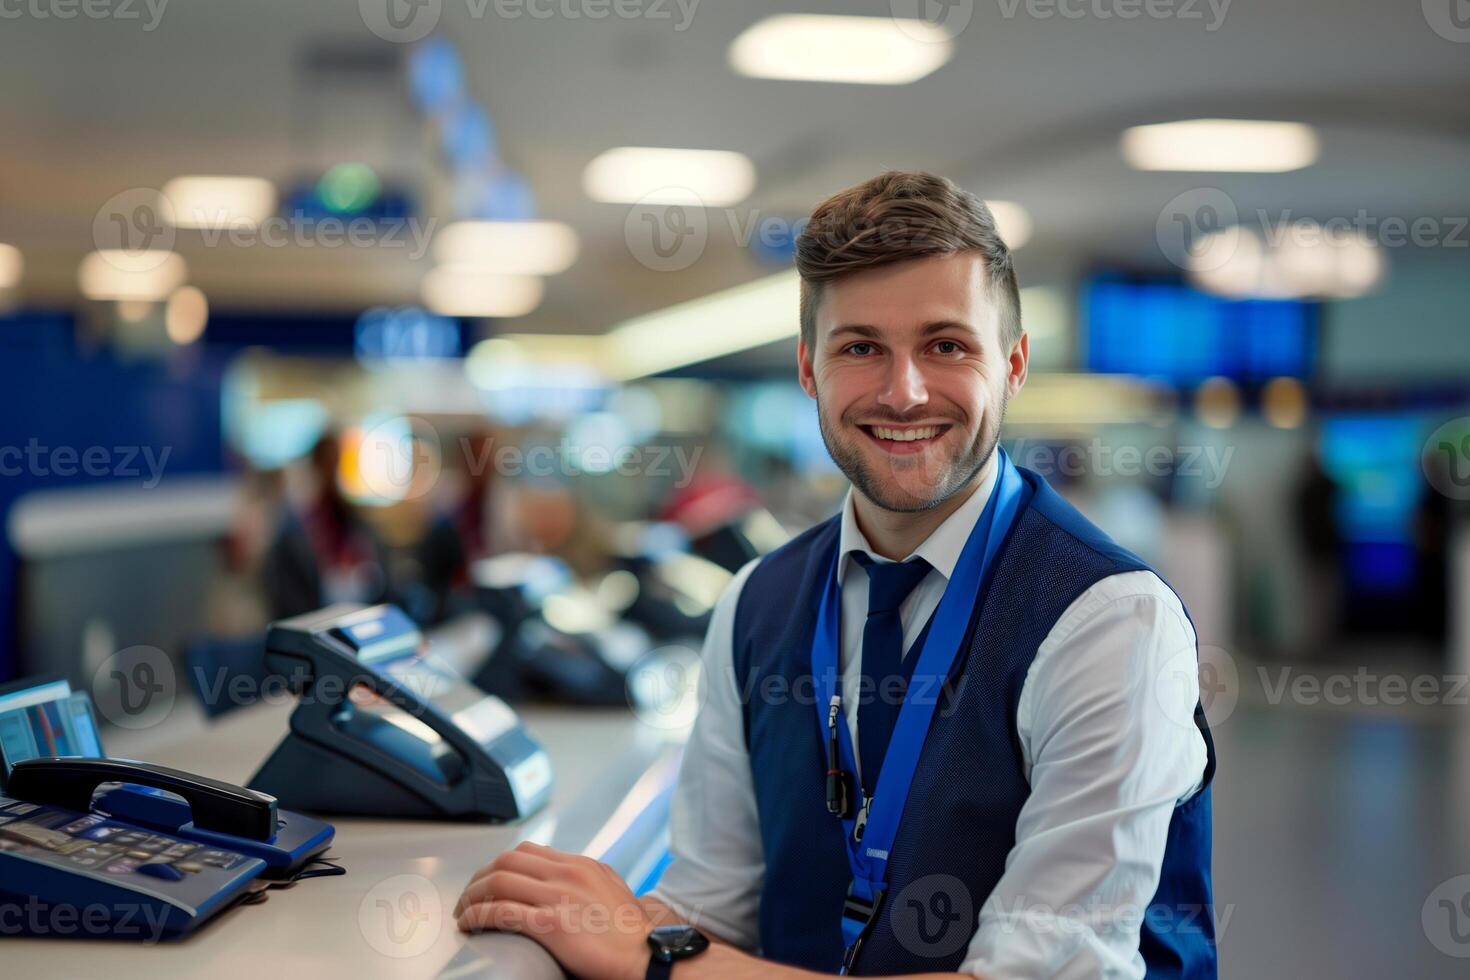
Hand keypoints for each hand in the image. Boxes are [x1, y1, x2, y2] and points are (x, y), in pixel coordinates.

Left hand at [455, 841, 652, 979]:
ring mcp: (557, 897)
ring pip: (498, 882)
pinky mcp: (550, 924)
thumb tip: (570, 876)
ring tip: (464, 912)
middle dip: (480, 877)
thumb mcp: (612, 888)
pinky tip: (470, 924)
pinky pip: (502, 912)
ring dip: (472, 896)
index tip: (490, 881)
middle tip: (469, 896)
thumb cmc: (631, 932)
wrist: (645, 955)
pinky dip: (478, 915)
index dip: (500, 865)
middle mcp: (566, 874)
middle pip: (507, 860)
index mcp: (580, 864)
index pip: (528, 850)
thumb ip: (588, 877)